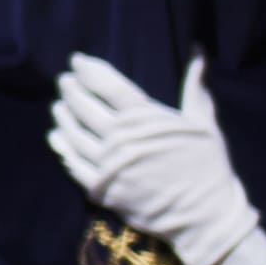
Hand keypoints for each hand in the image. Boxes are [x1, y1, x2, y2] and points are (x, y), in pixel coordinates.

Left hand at [50, 53, 254, 264]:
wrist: (206, 216)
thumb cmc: (208, 166)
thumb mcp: (205, 123)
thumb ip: (194, 86)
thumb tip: (197, 48)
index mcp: (147, 120)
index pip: (109, 86)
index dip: (90, 70)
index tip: (77, 60)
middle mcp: (123, 140)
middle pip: (86, 109)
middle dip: (72, 91)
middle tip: (64, 81)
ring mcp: (110, 166)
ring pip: (75, 136)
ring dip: (63, 118)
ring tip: (58, 106)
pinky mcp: (103, 190)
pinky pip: (74, 166)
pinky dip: (62, 149)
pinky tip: (56, 138)